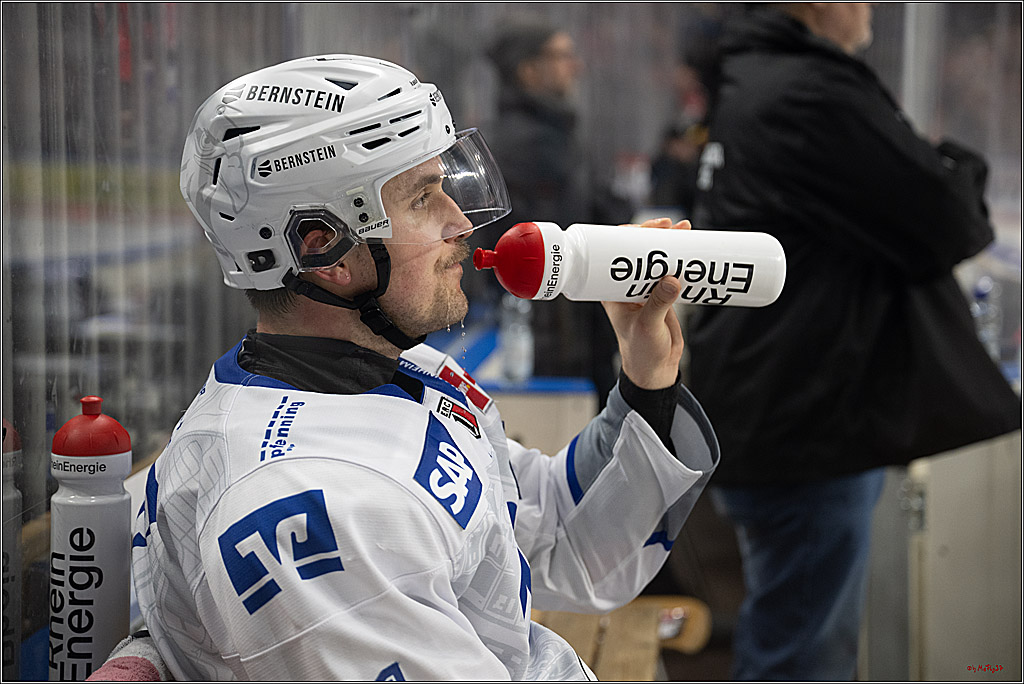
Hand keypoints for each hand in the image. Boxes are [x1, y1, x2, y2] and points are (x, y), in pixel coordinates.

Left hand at [602, 217, 689, 389]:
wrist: (656, 370)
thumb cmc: (642, 351)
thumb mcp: (648, 327)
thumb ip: (658, 304)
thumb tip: (672, 280)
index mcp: (612, 291)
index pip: (616, 255)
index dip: (631, 237)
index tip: (649, 230)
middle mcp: (627, 287)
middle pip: (639, 252)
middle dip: (655, 235)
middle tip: (674, 227)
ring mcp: (646, 290)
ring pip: (657, 260)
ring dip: (671, 245)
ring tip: (687, 231)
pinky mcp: (663, 296)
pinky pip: (672, 272)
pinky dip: (681, 260)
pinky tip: (693, 250)